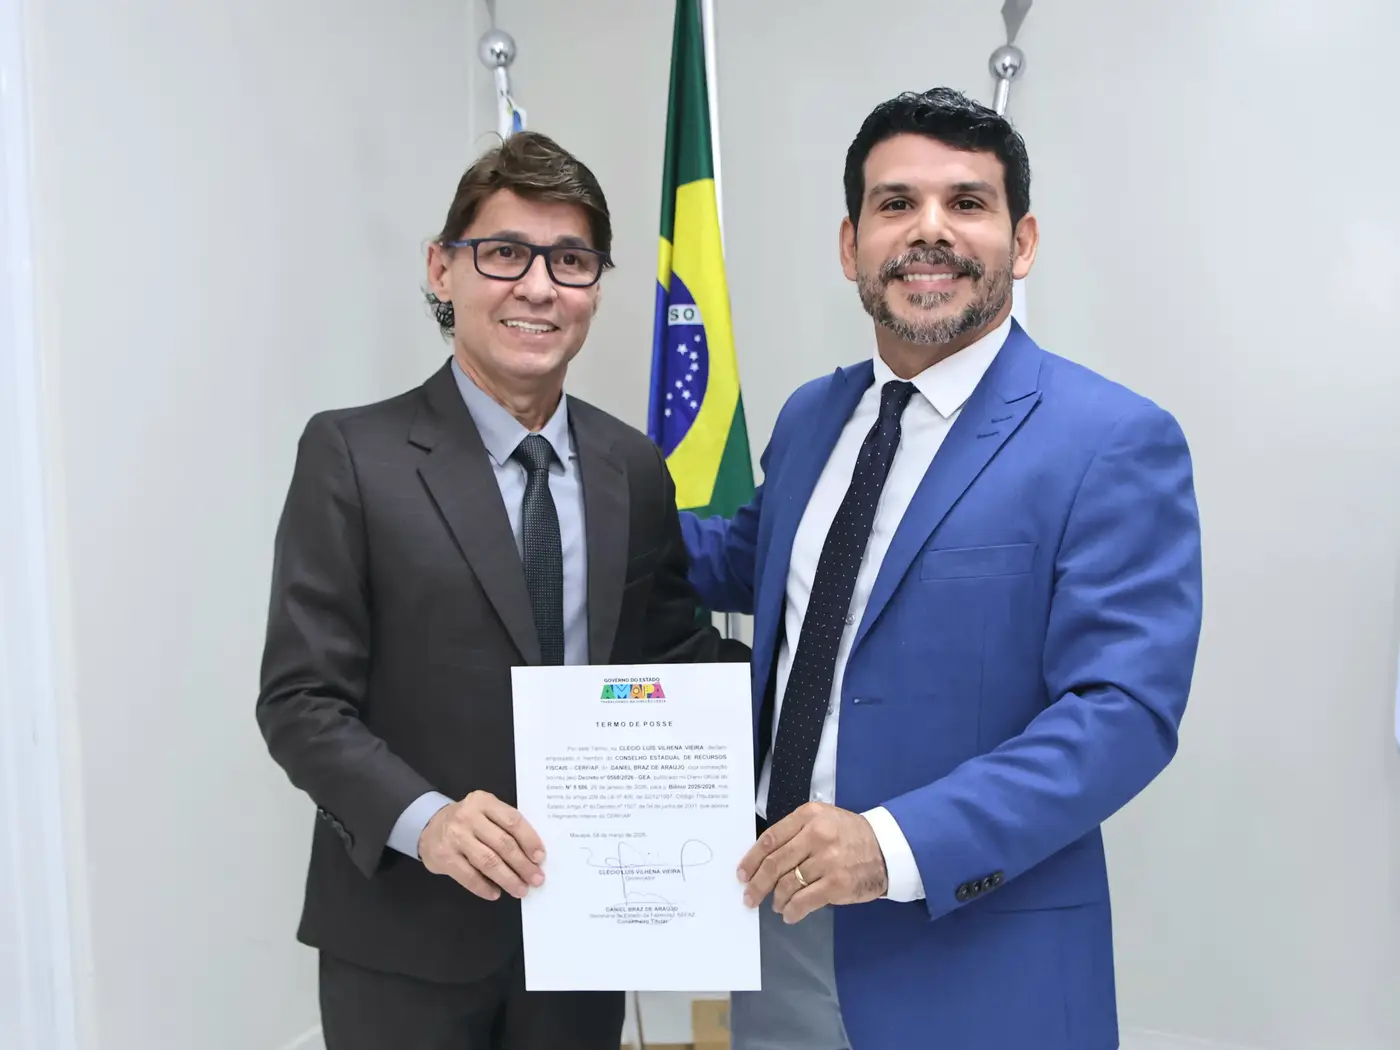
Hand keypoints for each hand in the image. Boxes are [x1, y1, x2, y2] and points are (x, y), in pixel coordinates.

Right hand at [418, 790, 545, 900]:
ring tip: (520, 889)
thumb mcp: (485, 811)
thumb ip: (504, 825)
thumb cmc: (467, 821)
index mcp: (484, 802)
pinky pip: (469, 876)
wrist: (428, 825)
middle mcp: (469, 817)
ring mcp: (455, 837)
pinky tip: (495, 893)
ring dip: (508, 879)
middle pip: (503, 843)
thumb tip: (532, 854)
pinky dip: (484, 887)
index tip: (540, 858)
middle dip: (523, 865)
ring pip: (488, 861)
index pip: (513, 821)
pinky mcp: (444, 857)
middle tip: (536, 879)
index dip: (529, 840)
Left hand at [736, 802, 887, 922]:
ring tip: (776, 905)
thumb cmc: (850, 835)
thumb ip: (795, 833)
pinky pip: (804, 901)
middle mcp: (816, 835)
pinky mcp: (837, 884)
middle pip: (774, 864)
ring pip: (787, 884)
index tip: (742, 874)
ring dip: (776, 899)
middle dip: (757, 884)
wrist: (887, 849)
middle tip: (750, 897)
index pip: (770, 839)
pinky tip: (789, 914)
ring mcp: (827, 860)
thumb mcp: (822, 820)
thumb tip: (763, 860)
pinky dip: (792, 911)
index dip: (751, 859)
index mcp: (809, 816)